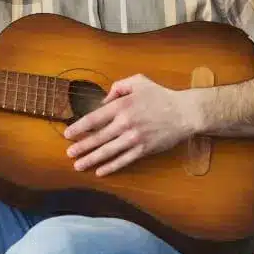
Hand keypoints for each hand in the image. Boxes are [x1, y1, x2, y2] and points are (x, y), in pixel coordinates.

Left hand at [63, 74, 199, 175]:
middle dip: (81, 147)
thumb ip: (118, 87)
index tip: (68, 134)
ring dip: (91, 160)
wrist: (184, 113)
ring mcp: (134, 138)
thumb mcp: (139, 82)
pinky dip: (111, 167)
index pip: (93, 119)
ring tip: (79, 165)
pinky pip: (123, 160)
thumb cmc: (161, 96)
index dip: (78, 128)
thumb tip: (103, 101)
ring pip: (107, 152)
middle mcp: (125, 123)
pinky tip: (100, 171)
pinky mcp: (143, 149)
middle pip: (97, 138)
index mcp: (122, 106)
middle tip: (69, 153)